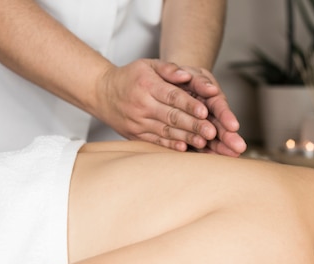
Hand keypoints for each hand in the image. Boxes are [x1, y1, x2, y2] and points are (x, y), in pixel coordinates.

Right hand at [94, 59, 245, 155]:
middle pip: (171, 116)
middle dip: (193, 125)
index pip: (172, 96)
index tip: (205, 111)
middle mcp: (141, 105)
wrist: (101, 93)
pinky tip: (184, 148)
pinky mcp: (136, 135)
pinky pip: (155, 141)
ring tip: (204, 142)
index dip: (189, 105)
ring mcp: (138, 122)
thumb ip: (169, 68)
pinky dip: (170, 146)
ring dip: (186, 138)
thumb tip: (187, 75)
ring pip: (166, 131)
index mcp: (146, 85)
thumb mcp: (148, 64)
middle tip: (212, 132)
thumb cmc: (131, 77)